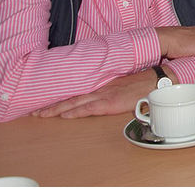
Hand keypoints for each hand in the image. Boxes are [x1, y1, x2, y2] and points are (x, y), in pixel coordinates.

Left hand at [33, 69, 158, 118]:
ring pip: (76, 103)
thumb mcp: (126, 84)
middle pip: (72, 98)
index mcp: (105, 84)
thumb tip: (105, 96)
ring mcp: (106, 95)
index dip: (62, 98)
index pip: (79, 91)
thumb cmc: (146, 82)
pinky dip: (76, 112)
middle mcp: (102, 88)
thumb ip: (114, 89)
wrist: (160, 79)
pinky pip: (90, 108)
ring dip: (58, 109)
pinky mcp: (112, 103)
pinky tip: (65, 116)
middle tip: (34, 112)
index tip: (46, 103)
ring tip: (42, 115)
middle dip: (53, 106)